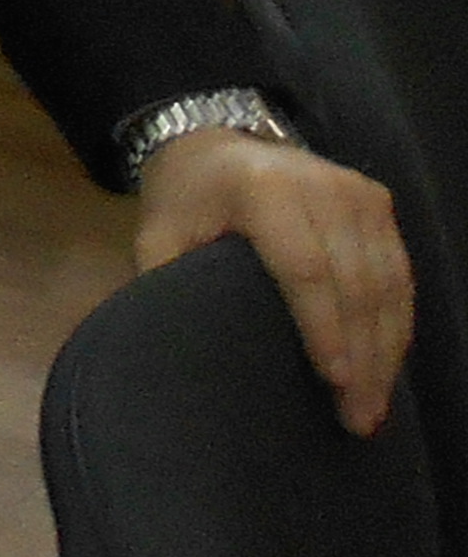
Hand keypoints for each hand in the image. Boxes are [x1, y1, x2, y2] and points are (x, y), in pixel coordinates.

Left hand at [138, 129, 414, 436]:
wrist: (214, 140)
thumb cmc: (184, 199)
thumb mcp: (157, 234)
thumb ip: (167, 284)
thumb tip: (172, 354)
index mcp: (261, 189)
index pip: (306, 267)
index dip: (323, 327)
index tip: (334, 380)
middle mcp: (321, 185)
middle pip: (354, 282)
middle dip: (361, 355)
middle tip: (357, 416)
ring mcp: (357, 191)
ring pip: (386, 282)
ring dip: (385, 350)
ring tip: (373, 407)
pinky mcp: (377, 201)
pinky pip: (399, 271)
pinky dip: (395, 323)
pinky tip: (386, 366)